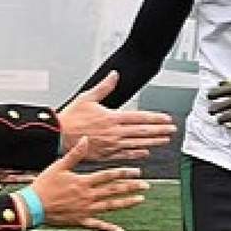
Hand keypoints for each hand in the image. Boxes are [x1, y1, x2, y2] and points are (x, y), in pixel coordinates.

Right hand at [29, 137, 148, 230]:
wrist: (33, 206)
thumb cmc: (44, 185)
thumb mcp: (59, 166)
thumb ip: (75, 154)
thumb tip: (86, 139)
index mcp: (84, 182)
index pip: (108, 176)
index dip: (123, 173)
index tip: (137, 171)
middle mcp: (88, 196)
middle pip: (114, 190)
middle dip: (131, 187)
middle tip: (146, 185)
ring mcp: (86, 210)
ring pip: (111, 206)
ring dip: (126, 203)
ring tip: (139, 200)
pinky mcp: (81, 221)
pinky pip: (98, 226)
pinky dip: (110, 229)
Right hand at [57, 71, 175, 160]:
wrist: (58, 137)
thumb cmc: (70, 118)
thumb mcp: (87, 98)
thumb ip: (104, 87)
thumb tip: (114, 75)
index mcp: (111, 118)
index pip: (139, 118)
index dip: (155, 118)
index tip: (166, 119)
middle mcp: (114, 133)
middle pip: (142, 132)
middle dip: (159, 131)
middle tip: (172, 130)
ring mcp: (111, 145)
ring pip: (137, 144)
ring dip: (153, 142)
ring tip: (164, 140)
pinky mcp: (105, 155)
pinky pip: (125, 155)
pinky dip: (136, 154)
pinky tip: (145, 152)